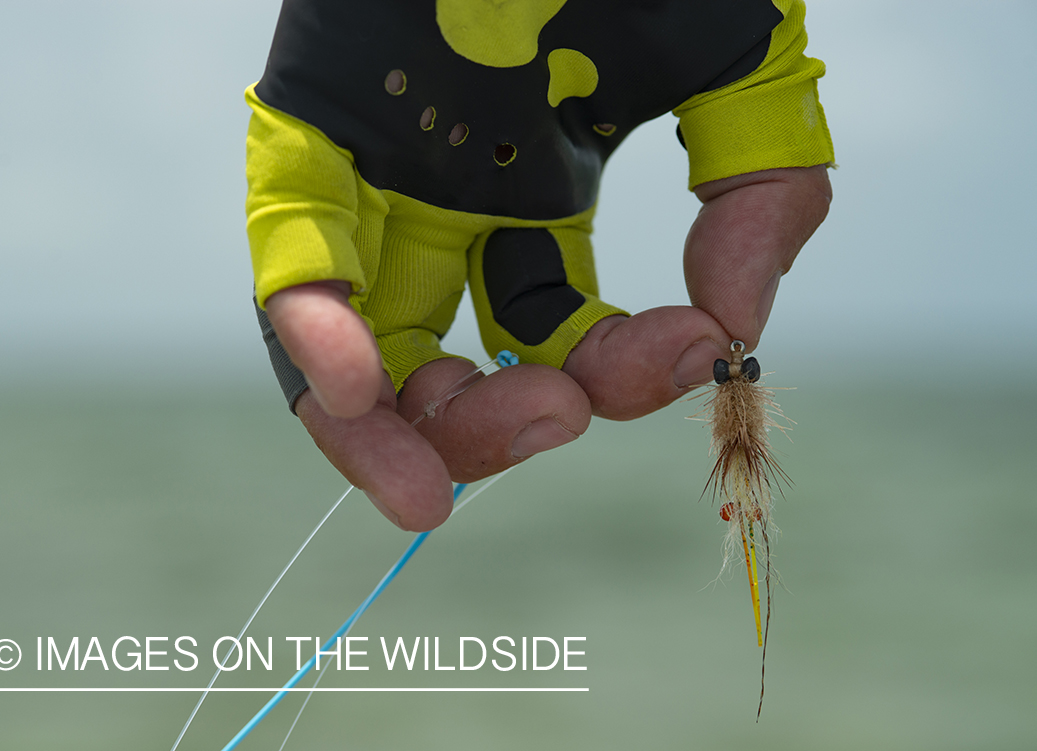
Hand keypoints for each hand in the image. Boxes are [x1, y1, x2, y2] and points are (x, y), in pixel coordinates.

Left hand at [266, 165, 830, 530]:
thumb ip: (763, 193)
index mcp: (537, 204)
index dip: (622, 370)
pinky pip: (292, 246)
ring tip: (426, 483)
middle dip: (490, 429)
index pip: (560, 337)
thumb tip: (734, 333)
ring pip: (350, 348)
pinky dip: (314, 327)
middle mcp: (448, 209)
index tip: (689, 348)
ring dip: (382, 428)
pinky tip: (357, 380)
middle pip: (440, 368)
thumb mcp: (741, 69)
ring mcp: (375, 174)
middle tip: (549, 423)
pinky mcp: (311, 121)